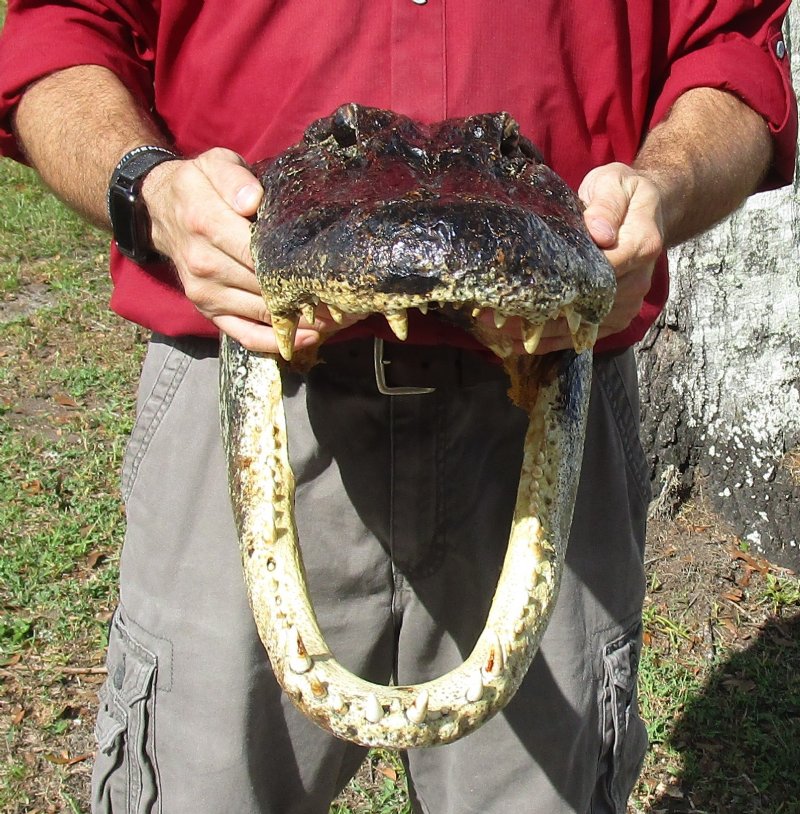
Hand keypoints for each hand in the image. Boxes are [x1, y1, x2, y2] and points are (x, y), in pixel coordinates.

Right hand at [142, 148, 355, 352]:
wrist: (161, 211)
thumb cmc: (199, 186)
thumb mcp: (214, 165)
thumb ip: (234, 179)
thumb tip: (253, 202)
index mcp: (206, 224)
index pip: (257, 252)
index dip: (295, 265)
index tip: (328, 270)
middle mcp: (204, 264)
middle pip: (266, 287)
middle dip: (307, 295)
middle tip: (348, 297)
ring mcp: (206, 293)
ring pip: (262, 314)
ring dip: (302, 320)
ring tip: (340, 316)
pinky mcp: (209, 312)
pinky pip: (244, 335)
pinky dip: (276, 342)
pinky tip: (307, 338)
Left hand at [476, 162, 663, 354]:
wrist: (646, 210)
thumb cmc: (624, 193)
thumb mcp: (614, 184)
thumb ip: (606, 207)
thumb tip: (599, 233)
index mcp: (640, 247)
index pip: (599, 270)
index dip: (562, 281)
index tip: (523, 286)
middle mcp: (637, 283)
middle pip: (584, 305)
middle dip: (540, 311)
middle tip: (493, 311)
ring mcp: (627, 304)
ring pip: (579, 326)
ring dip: (538, 330)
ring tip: (497, 328)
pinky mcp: (614, 318)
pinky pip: (582, 335)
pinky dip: (550, 341)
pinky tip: (518, 343)